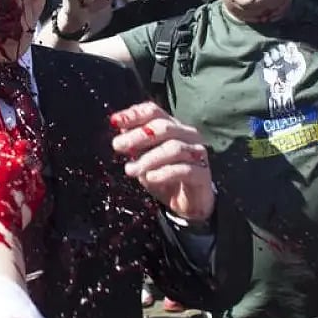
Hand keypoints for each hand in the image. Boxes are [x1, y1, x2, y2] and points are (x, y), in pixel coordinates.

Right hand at [0, 130, 45, 239]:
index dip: (1, 142)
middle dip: (19, 149)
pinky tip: (27, 188)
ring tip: (20, 175)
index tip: (1, 143)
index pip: (2, 140)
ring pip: (32, 162)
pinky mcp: (39, 188)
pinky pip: (38, 180)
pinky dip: (33, 182)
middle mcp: (18, 162)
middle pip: (23, 147)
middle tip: (15, 154)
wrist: (0, 221)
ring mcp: (30, 174)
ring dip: (26, 166)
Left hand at [111, 102, 213, 220]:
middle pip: (163, 127)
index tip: (114, 122)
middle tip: (118, 146)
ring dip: (148, 158)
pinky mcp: (202, 174)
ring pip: (174, 148)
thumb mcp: (144, 159)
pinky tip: (150, 178)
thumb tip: (119, 127)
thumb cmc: (165, 178)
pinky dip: (165, 173)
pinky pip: (184, 170)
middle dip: (137, 136)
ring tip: (130, 170)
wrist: (187, 204)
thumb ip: (134, 144)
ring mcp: (197, 153)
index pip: (154, 112)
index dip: (134, 115)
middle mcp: (188, 135)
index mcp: (173, 127)